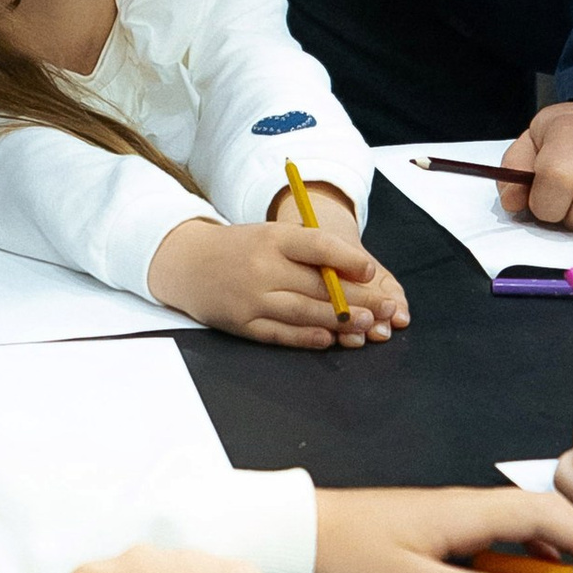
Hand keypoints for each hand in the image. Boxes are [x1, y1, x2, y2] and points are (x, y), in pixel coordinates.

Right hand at [150, 211, 407, 350]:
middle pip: (318, 286)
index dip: (348, 260)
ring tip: (368, 325)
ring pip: (304, 312)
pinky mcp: (242, 324)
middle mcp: (262, 267)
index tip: (372, 271)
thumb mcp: (271, 234)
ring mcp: (251, 298)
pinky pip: (280, 334)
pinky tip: (329, 338)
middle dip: (358, 299)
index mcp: (272, 238)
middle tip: (386, 309)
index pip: (317, 246)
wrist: (187, 264)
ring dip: (340, 321)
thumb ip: (309, 249)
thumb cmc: (241, 248)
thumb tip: (358, 273)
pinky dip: (307, 337)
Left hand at [313, 481, 572, 572]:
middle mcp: (464, 504)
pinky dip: (526, 541)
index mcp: (464, 512)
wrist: (303, 531)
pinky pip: (498, 525)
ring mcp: (452, 510)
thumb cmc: (349, 554)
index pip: (542, 514)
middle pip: (539, 508)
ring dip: (555, 536)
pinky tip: (526, 565)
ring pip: (520, 514)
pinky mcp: (439, 522)